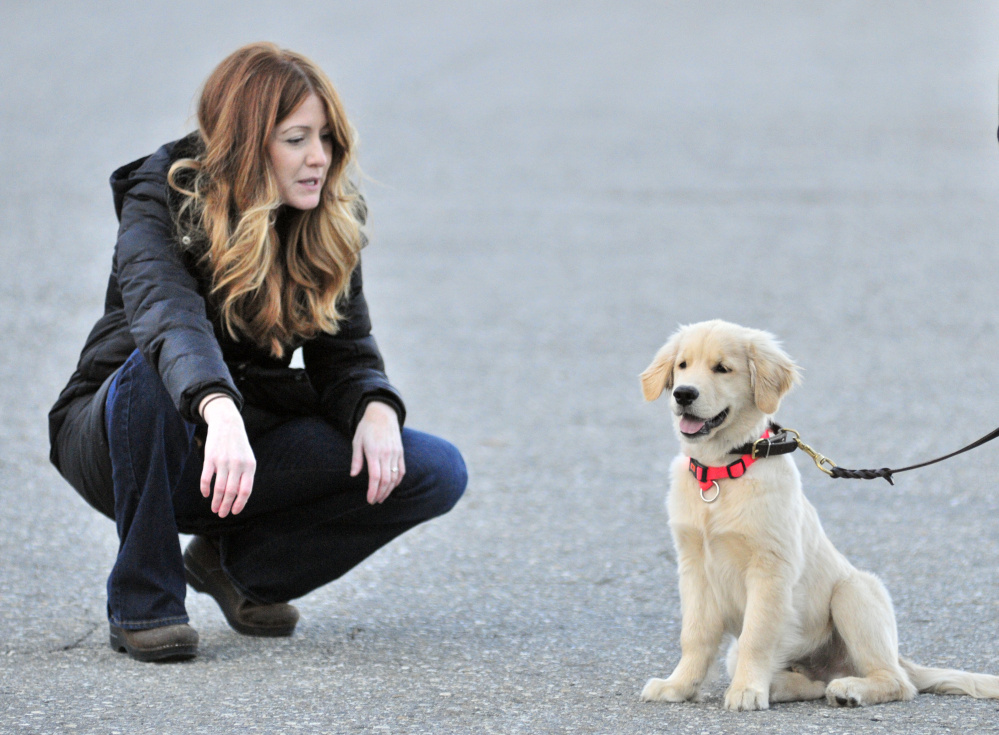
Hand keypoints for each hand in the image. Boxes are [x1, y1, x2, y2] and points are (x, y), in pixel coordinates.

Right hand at [199, 394, 255, 516]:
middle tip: (221, 514)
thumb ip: (245, 476)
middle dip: (226, 506)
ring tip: (214, 508)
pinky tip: (205, 494)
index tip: (234, 512)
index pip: (246, 490)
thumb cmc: (239, 446)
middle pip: (231, 492)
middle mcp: (237, 464)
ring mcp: (223, 461)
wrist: (228, 423)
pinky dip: (205, 489)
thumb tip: (238, 498)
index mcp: (250, 466)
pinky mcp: (210, 458)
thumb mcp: (248, 459)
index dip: (240, 503)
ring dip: (216, 501)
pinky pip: (206, 478)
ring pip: (219, 487)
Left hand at [350, 401, 404, 504]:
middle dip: (380, 493)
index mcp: (374, 452)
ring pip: (395, 477)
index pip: (375, 477)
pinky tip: (392, 486)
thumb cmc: (367, 428)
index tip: (369, 500)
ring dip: (389, 490)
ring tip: (382, 496)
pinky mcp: (400, 452)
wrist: (383, 414)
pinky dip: (397, 481)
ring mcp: (395, 453)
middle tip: (374, 501)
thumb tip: (354, 475)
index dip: (373, 491)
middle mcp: (386, 454)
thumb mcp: (357, 441)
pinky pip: (402, 470)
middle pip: (386, 480)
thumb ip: (356, 459)